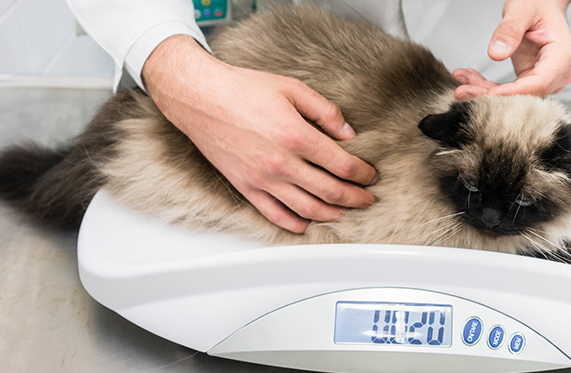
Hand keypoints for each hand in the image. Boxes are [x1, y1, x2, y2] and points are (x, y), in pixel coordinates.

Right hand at [143, 35, 377, 233]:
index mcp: (296, 137)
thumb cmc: (242, 89)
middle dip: (355, 198)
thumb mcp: (292, 89)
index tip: (371, 176)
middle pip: (330, 192)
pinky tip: (308, 223)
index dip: (363, 174)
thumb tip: (349, 134)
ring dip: (332, 214)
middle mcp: (281, 163)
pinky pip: (274, 215)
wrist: (200, 98)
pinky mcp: (245, 187)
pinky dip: (295, 224)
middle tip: (368, 199)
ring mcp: (262, 179)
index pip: (342, 165)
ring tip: (346, 212)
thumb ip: (326, 112)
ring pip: (307, 209)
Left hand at [454, 0, 570, 99]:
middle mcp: (557, 71)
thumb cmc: (539, 4)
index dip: (512, 93)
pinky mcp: (531, 78)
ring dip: (486, 91)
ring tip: (462, 82)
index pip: (539, 83)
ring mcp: (545, 77)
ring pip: (515, 96)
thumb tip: (496, 53)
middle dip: (492, 95)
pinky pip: (509, 89)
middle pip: (525, 94)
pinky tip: (470, 78)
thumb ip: (510, 30)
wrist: (543, 4)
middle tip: (464, 91)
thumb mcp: (522, 10)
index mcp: (562, 55)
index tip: (488, 94)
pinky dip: (488, 86)